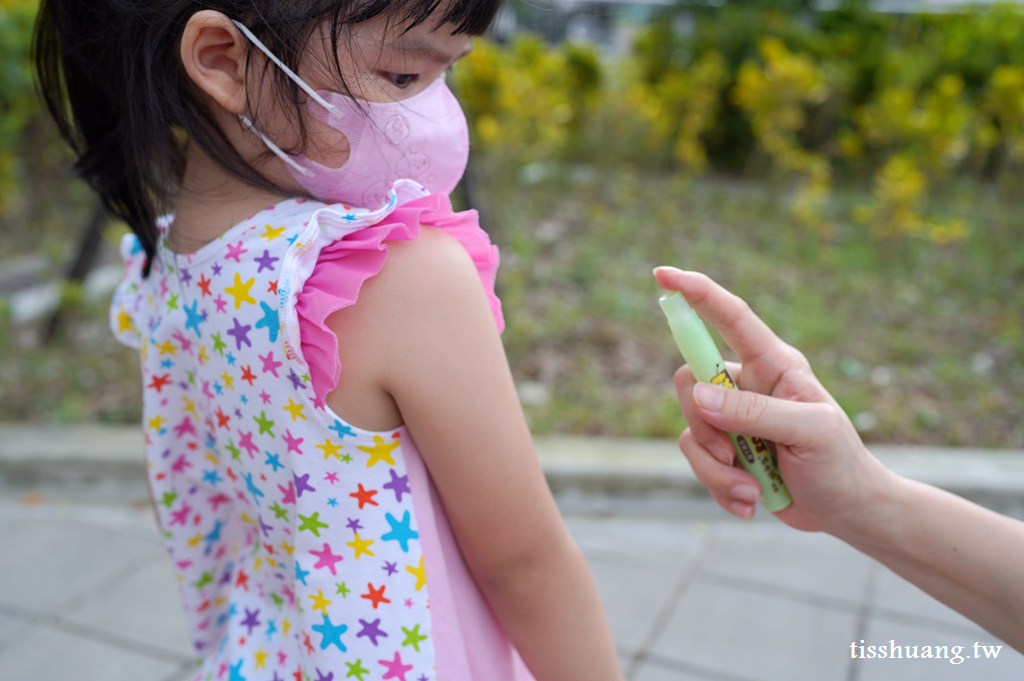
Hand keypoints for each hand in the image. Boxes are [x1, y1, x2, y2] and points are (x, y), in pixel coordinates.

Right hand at [654, 267, 898, 532]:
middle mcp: (748, 383)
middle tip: (735, 455)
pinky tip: (749, 502)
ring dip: (716, 470)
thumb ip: (755, 412)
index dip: (696, 292)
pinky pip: (696, 460)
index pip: (730, 317)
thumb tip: (697, 394)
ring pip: (689, 428)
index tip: (664, 275)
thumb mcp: (810, 434)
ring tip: (752, 491)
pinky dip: (719, 488)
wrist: (846, 510)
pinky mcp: (724, 449)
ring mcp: (733, 417)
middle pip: (690, 379)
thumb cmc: (839, 463)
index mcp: (774, 364)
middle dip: (704, 425)